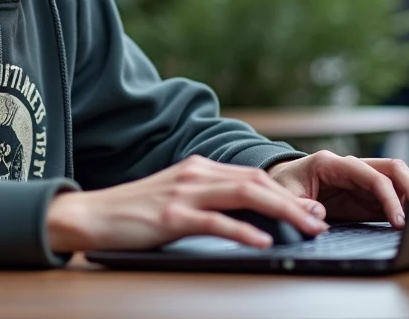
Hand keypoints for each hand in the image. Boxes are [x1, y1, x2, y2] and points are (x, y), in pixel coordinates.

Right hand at [45, 155, 327, 251]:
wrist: (88, 216)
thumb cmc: (132, 213)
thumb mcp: (175, 199)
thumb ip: (207, 200)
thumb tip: (247, 218)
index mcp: (198, 168)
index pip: (253, 176)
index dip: (286, 192)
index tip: (312, 210)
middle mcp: (194, 174)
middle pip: (256, 182)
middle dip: (293, 201)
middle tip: (320, 221)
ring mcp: (182, 194)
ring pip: (244, 195)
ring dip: (281, 212)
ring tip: (305, 228)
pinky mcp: (170, 216)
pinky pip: (214, 221)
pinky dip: (243, 231)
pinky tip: (262, 241)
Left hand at [266, 151, 408, 228]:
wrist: (279, 182)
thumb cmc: (282, 184)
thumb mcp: (283, 194)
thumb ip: (299, 204)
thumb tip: (318, 215)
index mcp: (332, 163)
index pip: (370, 174)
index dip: (387, 196)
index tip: (398, 219)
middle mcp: (351, 169)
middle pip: (391, 168)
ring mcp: (360, 181)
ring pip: (396, 180)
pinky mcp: (364, 196)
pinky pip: (390, 198)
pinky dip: (403, 208)